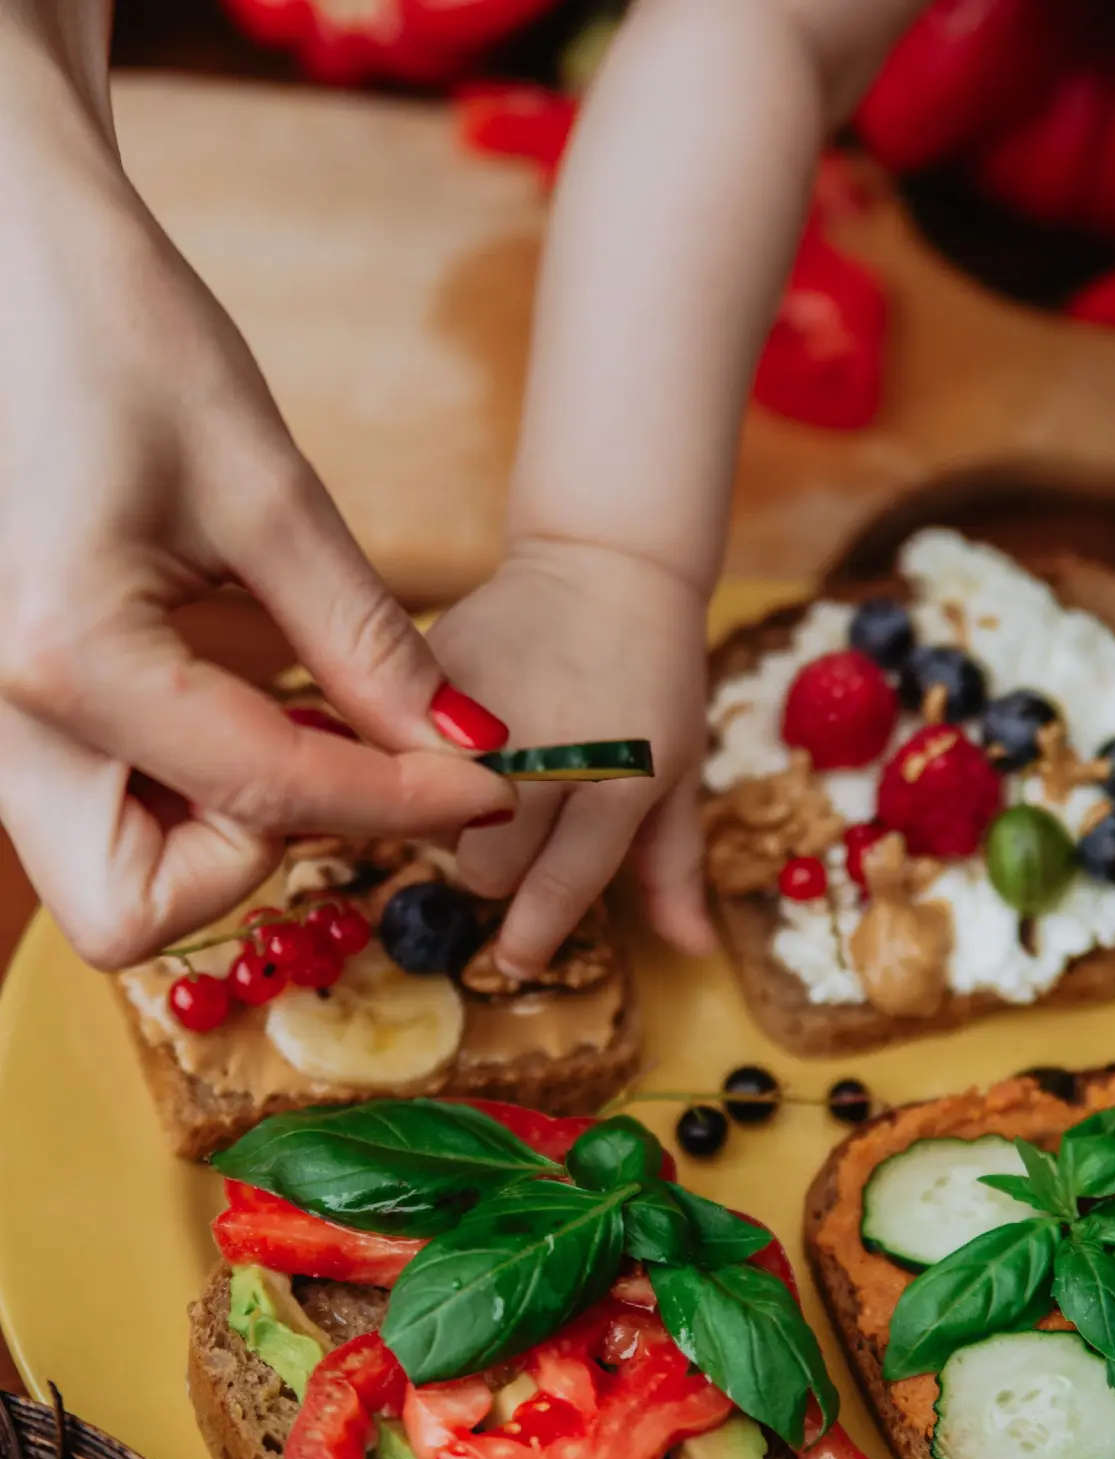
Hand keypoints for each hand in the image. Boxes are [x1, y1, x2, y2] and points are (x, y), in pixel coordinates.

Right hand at [0, 28, 510, 968]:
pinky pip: (94, 807)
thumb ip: (365, 643)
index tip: (490, 781)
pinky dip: (177, 784)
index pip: (271, 799)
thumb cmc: (113, 331)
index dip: (403, 802)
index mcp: (64, 660)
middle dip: (253, 857)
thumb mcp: (263, 489)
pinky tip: (229, 688)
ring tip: (279, 702)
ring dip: (214, 827)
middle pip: (137, 911)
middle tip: (331, 755)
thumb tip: (463, 747)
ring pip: (107, 876)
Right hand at [429, 538, 716, 977]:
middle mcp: (548, 750)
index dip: (532, 937)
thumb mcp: (678, 772)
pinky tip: (447, 736)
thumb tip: (693, 950)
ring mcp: (483, 706)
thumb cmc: (655, 681)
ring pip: (433, 814)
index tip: (516, 961)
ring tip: (484, 776)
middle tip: (512, 827)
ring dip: (452, 813)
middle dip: (494, 864)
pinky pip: (401, 744)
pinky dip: (416, 753)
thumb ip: (673, 867)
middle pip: (484, 868)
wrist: (608, 565)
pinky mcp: (435, 667)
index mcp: (618, 782)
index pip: (558, 889)